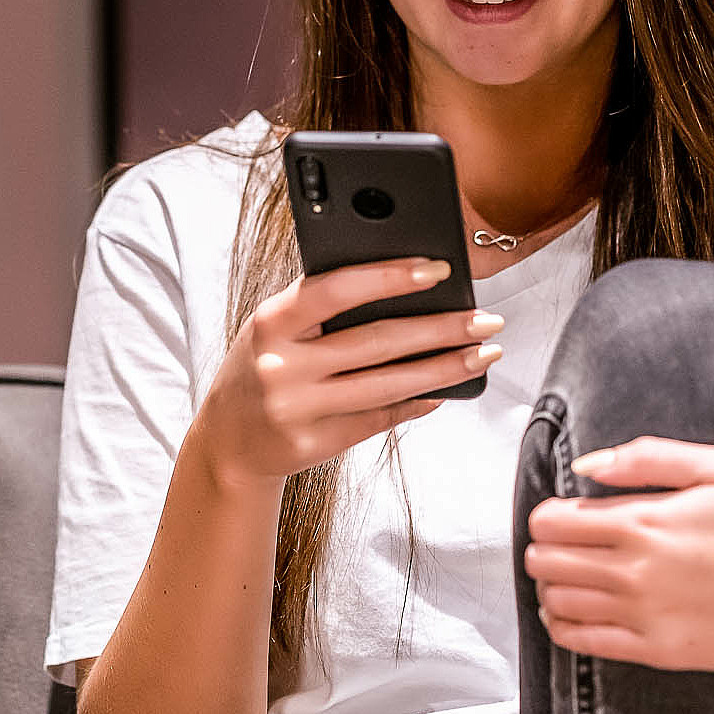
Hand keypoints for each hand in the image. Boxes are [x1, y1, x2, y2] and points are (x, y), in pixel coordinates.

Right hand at [194, 258, 501, 485]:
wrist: (226, 441)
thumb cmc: (263, 366)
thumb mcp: (275, 328)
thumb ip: (322, 306)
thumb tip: (406, 287)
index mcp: (270, 322)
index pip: (337, 289)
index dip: (390, 277)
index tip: (439, 270)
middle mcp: (282, 366)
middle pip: (378, 342)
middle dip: (442, 329)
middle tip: (488, 320)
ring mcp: (299, 408)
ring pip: (389, 384)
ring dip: (446, 368)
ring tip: (484, 354)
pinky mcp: (317, 443)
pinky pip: (381, 417)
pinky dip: (419, 400)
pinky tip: (448, 387)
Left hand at [524, 437, 713, 671]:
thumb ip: (646, 458)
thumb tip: (588, 465)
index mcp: (645, 519)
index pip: (553, 521)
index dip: (547, 514)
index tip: (562, 512)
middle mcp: (634, 570)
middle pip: (547, 561)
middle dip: (544, 547)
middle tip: (562, 542)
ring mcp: (643, 616)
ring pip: (558, 601)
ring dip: (551, 584)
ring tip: (567, 573)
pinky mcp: (657, 652)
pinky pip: (584, 643)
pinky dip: (562, 626)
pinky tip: (568, 612)